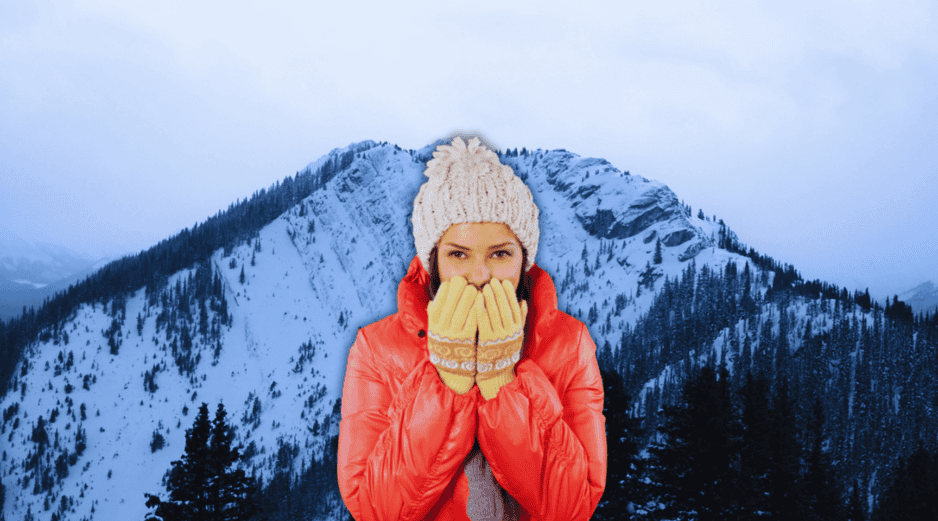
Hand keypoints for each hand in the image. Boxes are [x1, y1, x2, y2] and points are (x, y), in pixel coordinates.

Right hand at [427, 276, 480, 393]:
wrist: (453, 368)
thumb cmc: (445, 344)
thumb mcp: (435, 331)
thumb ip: (435, 316)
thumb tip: (434, 299)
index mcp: (433, 324)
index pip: (438, 301)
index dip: (446, 290)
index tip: (452, 282)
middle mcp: (442, 329)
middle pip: (450, 303)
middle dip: (459, 289)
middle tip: (466, 282)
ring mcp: (454, 334)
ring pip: (462, 309)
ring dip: (469, 296)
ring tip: (475, 289)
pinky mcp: (467, 338)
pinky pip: (472, 320)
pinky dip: (476, 308)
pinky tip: (481, 300)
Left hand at [475, 278, 527, 399]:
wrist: (496, 371)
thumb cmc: (505, 350)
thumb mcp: (516, 335)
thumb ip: (520, 318)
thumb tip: (523, 301)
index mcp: (517, 329)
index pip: (515, 306)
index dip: (509, 293)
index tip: (504, 282)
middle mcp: (510, 332)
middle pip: (505, 307)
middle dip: (499, 292)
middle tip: (493, 281)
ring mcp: (499, 336)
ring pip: (495, 312)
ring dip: (490, 298)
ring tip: (485, 287)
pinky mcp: (487, 340)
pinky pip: (484, 321)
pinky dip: (481, 309)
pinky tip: (477, 299)